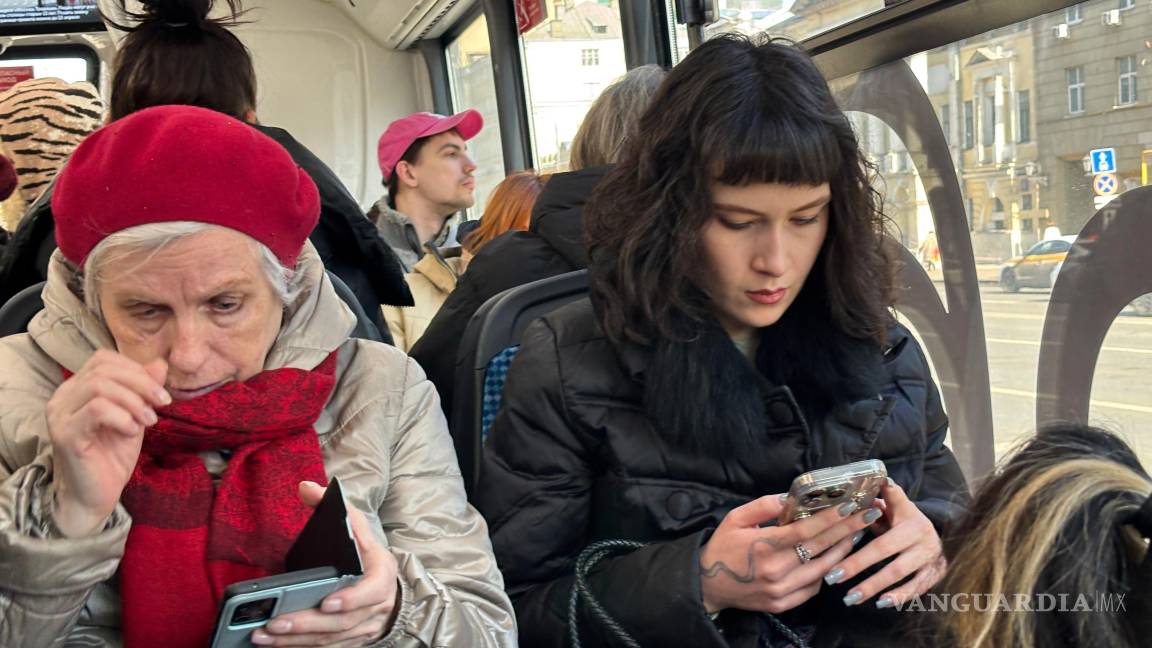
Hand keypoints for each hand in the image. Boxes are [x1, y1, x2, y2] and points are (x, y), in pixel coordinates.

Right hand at [46, 350, 168, 536]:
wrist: (94, 497)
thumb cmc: (112, 457)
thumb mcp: (135, 416)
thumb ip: (143, 390)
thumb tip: (159, 362)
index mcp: (76, 389)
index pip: (103, 359)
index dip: (135, 369)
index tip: (158, 393)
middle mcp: (63, 398)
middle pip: (103, 369)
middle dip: (141, 383)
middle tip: (161, 404)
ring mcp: (60, 415)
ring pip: (99, 386)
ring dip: (134, 401)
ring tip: (149, 421)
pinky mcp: (65, 434)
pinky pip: (97, 410)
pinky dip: (123, 417)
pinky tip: (132, 432)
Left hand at [253, 481, 400, 646]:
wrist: (388, 587)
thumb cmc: (368, 555)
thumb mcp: (357, 527)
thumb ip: (334, 507)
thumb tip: (306, 488)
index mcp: (381, 575)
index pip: (371, 591)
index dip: (351, 599)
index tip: (326, 602)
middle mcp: (376, 606)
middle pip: (342, 621)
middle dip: (307, 624)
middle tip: (274, 622)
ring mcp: (364, 627)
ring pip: (330, 639)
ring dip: (296, 641)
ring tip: (263, 635)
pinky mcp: (351, 641)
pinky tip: (275, 646)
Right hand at [699, 494, 876, 613]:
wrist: (707, 584)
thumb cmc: (722, 546)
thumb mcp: (736, 518)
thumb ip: (764, 505)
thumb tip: (791, 497)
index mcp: (764, 545)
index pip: (806, 531)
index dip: (831, 519)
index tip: (851, 507)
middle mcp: (776, 570)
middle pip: (821, 549)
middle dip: (847, 531)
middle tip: (867, 517)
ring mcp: (781, 590)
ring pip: (823, 571)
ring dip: (842, 552)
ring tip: (855, 535)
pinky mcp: (783, 604)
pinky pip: (813, 588)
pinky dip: (826, 572)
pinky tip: (832, 559)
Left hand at [823, 479, 944, 608]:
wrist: (947, 536)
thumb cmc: (909, 521)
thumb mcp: (899, 506)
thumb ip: (882, 499)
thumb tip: (861, 490)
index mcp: (909, 518)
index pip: (878, 525)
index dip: (859, 532)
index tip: (836, 548)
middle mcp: (921, 537)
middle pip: (884, 552)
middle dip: (856, 565)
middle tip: (832, 577)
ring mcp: (928, 557)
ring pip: (898, 573)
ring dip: (873, 586)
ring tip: (850, 598)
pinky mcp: (934, 574)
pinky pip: (916, 588)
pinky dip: (899, 596)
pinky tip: (881, 604)